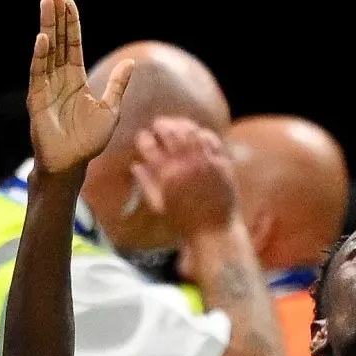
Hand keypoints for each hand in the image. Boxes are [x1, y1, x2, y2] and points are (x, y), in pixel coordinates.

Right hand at [26, 0, 134, 174]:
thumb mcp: (110, 109)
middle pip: (57, 40)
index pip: (72, 44)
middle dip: (56, 16)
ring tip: (45, 5)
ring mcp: (46, 86)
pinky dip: (40, 56)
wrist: (72, 165)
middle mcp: (58, 78)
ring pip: (46, 51)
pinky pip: (38, 74)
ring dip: (46, 27)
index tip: (68, 1)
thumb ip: (118, 85)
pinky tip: (42, 39)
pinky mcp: (38, 99)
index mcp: (75, 78)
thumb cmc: (88, 141)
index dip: (71, 23)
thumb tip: (131, 63)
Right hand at [131, 118, 238, 242]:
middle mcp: (184, 164)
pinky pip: (210, 137)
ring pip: (190, 129)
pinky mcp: (220, 161)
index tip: (144, 139)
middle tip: (159, 126)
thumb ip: (145, 183)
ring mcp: (204, 160)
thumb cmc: (182, 221)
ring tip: (176, 127)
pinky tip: (196, 136)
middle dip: (161, 125)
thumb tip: (135, 165)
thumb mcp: (158, 205)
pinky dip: (201, 133)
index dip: (143, 138)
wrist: (213, 230)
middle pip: (169, 130)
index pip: (148, 144)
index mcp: (165, 175)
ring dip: (181, 124)